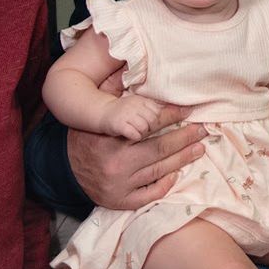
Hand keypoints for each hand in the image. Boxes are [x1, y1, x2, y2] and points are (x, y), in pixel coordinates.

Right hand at [67, 73, 202, 210]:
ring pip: (160, 170)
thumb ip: (114, 90)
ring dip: (183, 158)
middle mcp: (116, 163)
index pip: (148, 124)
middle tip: (203, 130)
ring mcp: (119, 185)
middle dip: (185, 138)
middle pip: (160, 149)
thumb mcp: (96, 110)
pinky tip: (177, 173)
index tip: (190, 109)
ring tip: (199, 148)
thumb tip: (132, 66)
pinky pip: (150, 194)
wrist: (65, 172)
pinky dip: (166, 184)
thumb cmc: (87, 137)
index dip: (171, 115)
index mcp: (110, 137)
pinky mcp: (121, 201)